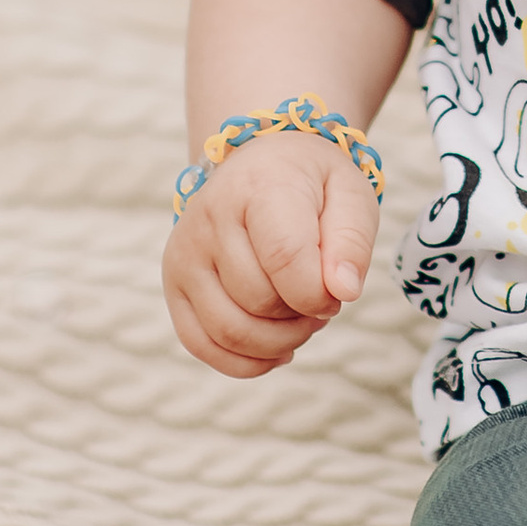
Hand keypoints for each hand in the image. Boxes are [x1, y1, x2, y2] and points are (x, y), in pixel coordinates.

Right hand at [162, 129, 379, 378]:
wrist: (261, 164)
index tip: (339, 292)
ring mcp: (184, 253)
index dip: (319, 294)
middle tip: (321, 297)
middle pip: (259, 301)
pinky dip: (245, 362)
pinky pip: (201, 344)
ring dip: (278, 343)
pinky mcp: (174, 283)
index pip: (285, 258)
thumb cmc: (312, 185)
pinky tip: (276, 349)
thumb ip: (351, 241)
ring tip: (300, 319)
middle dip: (303, 317)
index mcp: (257, 186)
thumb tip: (343, 292)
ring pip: (230, 331)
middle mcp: (209, 217)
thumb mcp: (350, 194)